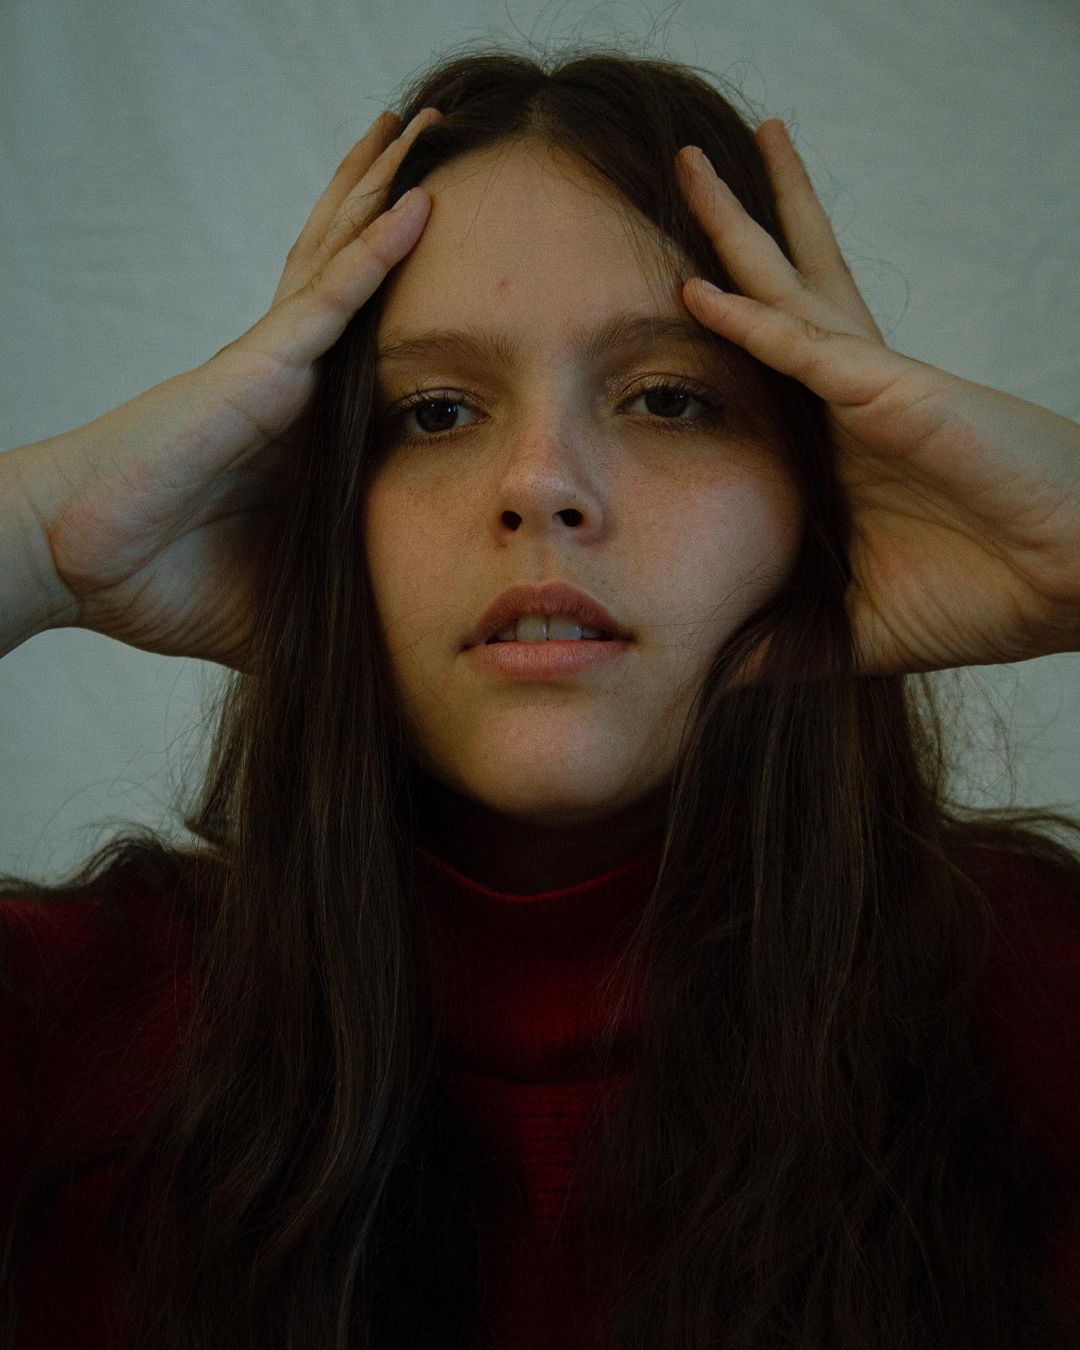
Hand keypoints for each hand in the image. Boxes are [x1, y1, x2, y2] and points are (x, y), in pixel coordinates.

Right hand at [8, 105, 440, 670]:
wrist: (83, 567)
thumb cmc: (167, 580)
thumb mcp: (286, 603)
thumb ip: (342, 608)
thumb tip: (403, 666)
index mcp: (299, 430)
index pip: (367, 347)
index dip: (408, 296)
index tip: (469, 269)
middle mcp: (290, 381)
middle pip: (352, 274)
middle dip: (392, 206)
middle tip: (446, 147)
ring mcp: (273, 367)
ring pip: (343, 261)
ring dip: (386, 194)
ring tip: (425, 128)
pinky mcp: (255, 371)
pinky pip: (327, 300)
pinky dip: (374, 255)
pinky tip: (417, 204)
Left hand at [675, 121, 1079, 678]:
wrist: (1067, 587)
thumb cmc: (977, 594)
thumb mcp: (844, 628)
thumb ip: (771, 643)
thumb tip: (695, 681)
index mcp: (838, 443)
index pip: (765, 364)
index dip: (718, 318)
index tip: (650, 292)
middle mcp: (848, 398)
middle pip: (773, 293)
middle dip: (726, 232)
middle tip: (677, 170)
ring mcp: (870, 389)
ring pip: (787, 289)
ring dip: (737, 228)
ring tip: (693, 164)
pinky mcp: (894, 397)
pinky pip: (810, 350)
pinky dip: (753, 321)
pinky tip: (698, 287)